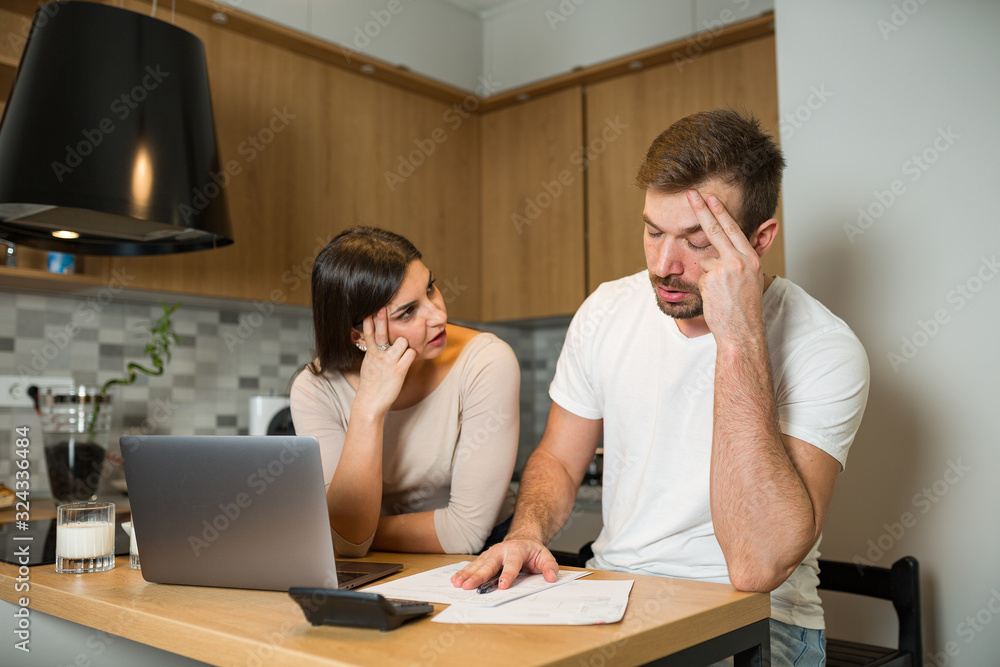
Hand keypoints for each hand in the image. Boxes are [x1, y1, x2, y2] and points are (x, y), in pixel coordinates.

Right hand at [354, 308, 415, 415]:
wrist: (370, 403)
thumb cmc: (371, 385)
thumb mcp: (368, 366)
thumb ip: (373, 353)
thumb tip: (376, 344)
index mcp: (371, 354)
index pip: (368, 333)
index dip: (369, 322)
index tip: (369, 310)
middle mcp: (379, 356)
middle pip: (380, 333)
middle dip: (381, 320)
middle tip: (381, 309)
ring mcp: (389, 362)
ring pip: (402, 341)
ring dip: (405, 344)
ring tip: (402, 352)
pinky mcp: (399, 370)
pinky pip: (411, 354)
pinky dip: (412, 355)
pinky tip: (408, 360)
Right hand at [450, 538, 558, 590]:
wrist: (522, 539)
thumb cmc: (532, 551)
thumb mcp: (545, 556)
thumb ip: (549, 567)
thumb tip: (551, 578)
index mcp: (517, 550)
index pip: (512, 564)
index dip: (507, 575)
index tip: (502, 586)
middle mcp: (501, 551)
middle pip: (489, 565)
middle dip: (478, 576)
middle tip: (469, 586)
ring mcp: (491, 554)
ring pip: (478, 565)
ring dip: (467, 574)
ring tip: (458, 584)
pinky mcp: (485, 558)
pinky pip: (473, 566)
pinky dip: (464, 572)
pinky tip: (455, 579)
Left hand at [686, 190, 766, 340]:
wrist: (741, 330)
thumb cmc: (744, 307)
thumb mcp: (749, 278)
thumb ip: (738, 261)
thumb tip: (717, 251)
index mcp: (751, 258)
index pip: (733, 229)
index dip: (720, 212)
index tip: (711, 198)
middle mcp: (739, 260)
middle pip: (715, 230)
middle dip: (701, 210)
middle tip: (691, 194)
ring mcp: (724, 269)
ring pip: (705, 261)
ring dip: (709, 276)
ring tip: (722, 293)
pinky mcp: (710, 280)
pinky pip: (700, 277)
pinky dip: (704, 286)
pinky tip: (715, 297)